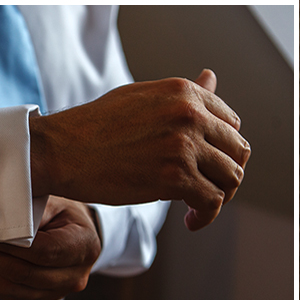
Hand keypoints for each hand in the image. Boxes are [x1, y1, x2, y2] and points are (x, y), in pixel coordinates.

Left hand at [0, 196, 100, 299]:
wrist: (76, 232)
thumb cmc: (64, 212)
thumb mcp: (54, 202)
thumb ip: (30, 211)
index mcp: (85, 247)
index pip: (43, 252)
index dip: (11, 245)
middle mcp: (75, 276)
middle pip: (25, 274)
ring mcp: (58, 292)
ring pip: (11, 288)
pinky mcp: (40, 298)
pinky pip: (7, 294)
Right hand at [30, 69, 249, 230]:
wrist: (62, 149)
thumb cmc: (98, 124)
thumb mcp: (144, 97)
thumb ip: (184, 94)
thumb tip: (211, 78)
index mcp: (184, 92)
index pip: (231, 123)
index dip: (222, 148)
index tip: (206, 164)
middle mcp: (190, 114)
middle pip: (237, 150)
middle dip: (226, 173)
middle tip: (205, 189)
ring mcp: (184, 145)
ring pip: (231, 178)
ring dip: (220, 197)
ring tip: (197, 207)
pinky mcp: (175, 177)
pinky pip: (212, 202)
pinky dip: (206, 216)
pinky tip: (190, 221)